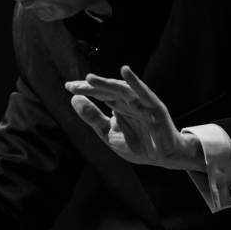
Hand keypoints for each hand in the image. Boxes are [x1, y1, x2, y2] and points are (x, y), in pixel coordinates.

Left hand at [65, 66, 204, 171]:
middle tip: (73, 85)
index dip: (85, 90)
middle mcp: (129, 101)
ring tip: (89, 78)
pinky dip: (135, 83)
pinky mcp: (155, 108)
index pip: (99, 94)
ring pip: (122, 90)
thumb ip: (93, 118)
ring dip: (106, 83)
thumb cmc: (138, 144)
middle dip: (91, 87)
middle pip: (107, 90)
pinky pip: (145, 94)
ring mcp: (142, 103)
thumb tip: (74, 99)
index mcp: (118, 105)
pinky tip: (125, 72)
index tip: (68, 87)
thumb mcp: (108, 133)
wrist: (162, 157)